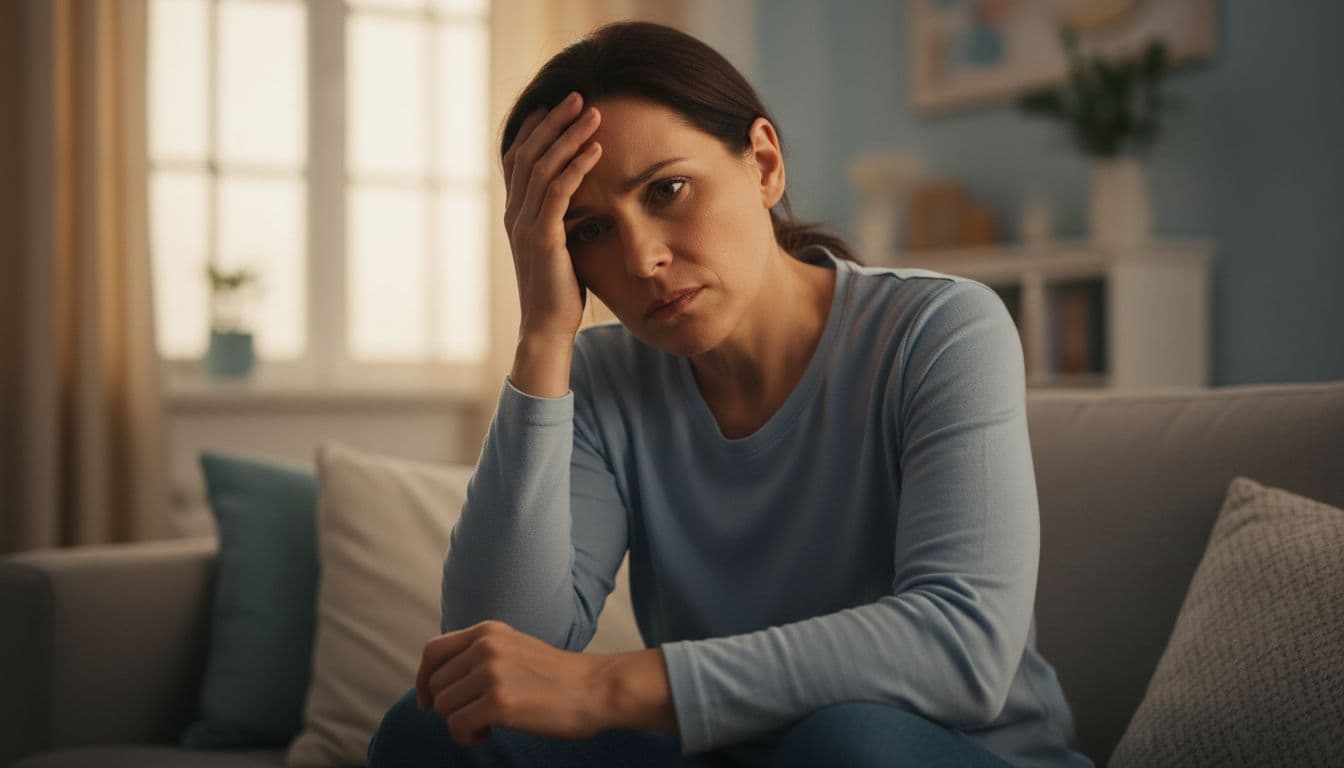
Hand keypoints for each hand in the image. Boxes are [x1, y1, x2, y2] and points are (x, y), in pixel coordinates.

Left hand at [415, 620, 608, 747]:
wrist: (596, 689)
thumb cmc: (558, 678)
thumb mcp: (515, 648)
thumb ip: (481, 654)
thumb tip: (441, 680)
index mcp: (488, 631)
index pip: (433, 652)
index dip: (423, 680)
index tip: (428, 701)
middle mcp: (485, 646)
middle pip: (436, 685)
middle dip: (450, 708)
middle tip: (478, 718)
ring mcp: (491, 673)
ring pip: (444, 708)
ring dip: (461, 724)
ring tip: (488, 726)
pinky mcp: (498, 702)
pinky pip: (457, 727)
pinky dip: (468, 738)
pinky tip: (489, 735)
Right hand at [502, 91, 603, 341]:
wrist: (545, 326)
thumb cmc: (558, 291)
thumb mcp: (557, 248)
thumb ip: (560, 221)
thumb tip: (578, 204)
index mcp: (515, 214)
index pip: (518, 159)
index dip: (534, 130)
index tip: (554, 106)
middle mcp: (514, 214)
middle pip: (528, 153)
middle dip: (553, 122)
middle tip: (577, 96)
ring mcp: (525, 224)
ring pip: (543, 166)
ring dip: (569, 136)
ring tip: (592, 113)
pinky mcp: (543, 237)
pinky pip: (559, 191)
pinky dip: (577, 166)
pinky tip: (596, 149)